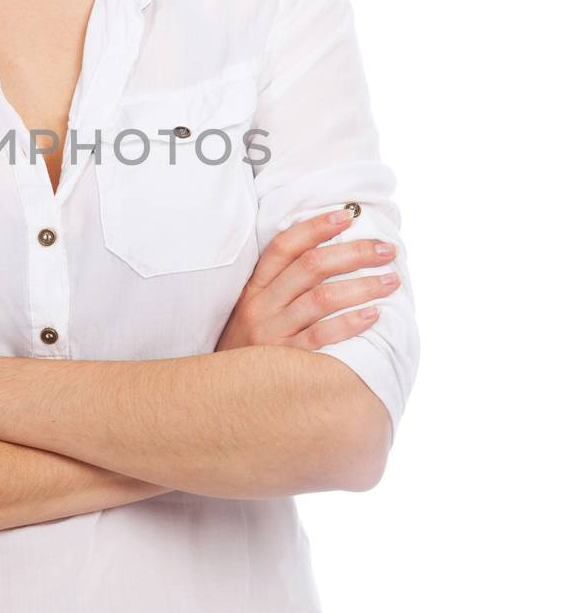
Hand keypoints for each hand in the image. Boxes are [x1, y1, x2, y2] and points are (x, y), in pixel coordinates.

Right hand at [215, 208, 399, 352]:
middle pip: (312, 266)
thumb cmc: (247, 351)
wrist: (222, 397)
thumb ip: (280, 290)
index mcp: (254, 289)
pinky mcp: (285, 361)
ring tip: (391, 280)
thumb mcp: (251, 314)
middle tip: (387, 250)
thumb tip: (331, 261)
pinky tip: (374, 315)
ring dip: (362, 285)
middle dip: (354, 253)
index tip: (347, 215)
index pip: (285, 247)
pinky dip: (350, 322)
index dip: (316, 227)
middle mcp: (261, 306)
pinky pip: (322, 336)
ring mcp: (273, 333)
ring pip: (322, 298)